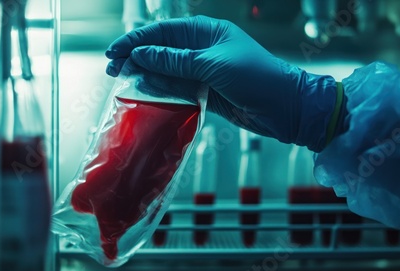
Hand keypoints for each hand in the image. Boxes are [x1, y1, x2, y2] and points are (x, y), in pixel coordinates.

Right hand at [106, 16, 337, 150]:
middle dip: (137, 59)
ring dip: (147, 77)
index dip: (137, 41)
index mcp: (207, 33)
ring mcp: (205, 73)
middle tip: (113, 69)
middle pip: (163, 51)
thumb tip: (142, 54)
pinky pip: (180, 91)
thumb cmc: (257, 78)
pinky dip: (164, 93)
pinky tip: (147, 94)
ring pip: (169, 73)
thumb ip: (176, 61)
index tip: (114, 51)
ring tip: (123, 83)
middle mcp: (204, 50)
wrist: (286, 108)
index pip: (164, 32)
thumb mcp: (212, 65)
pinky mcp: (208, 94)